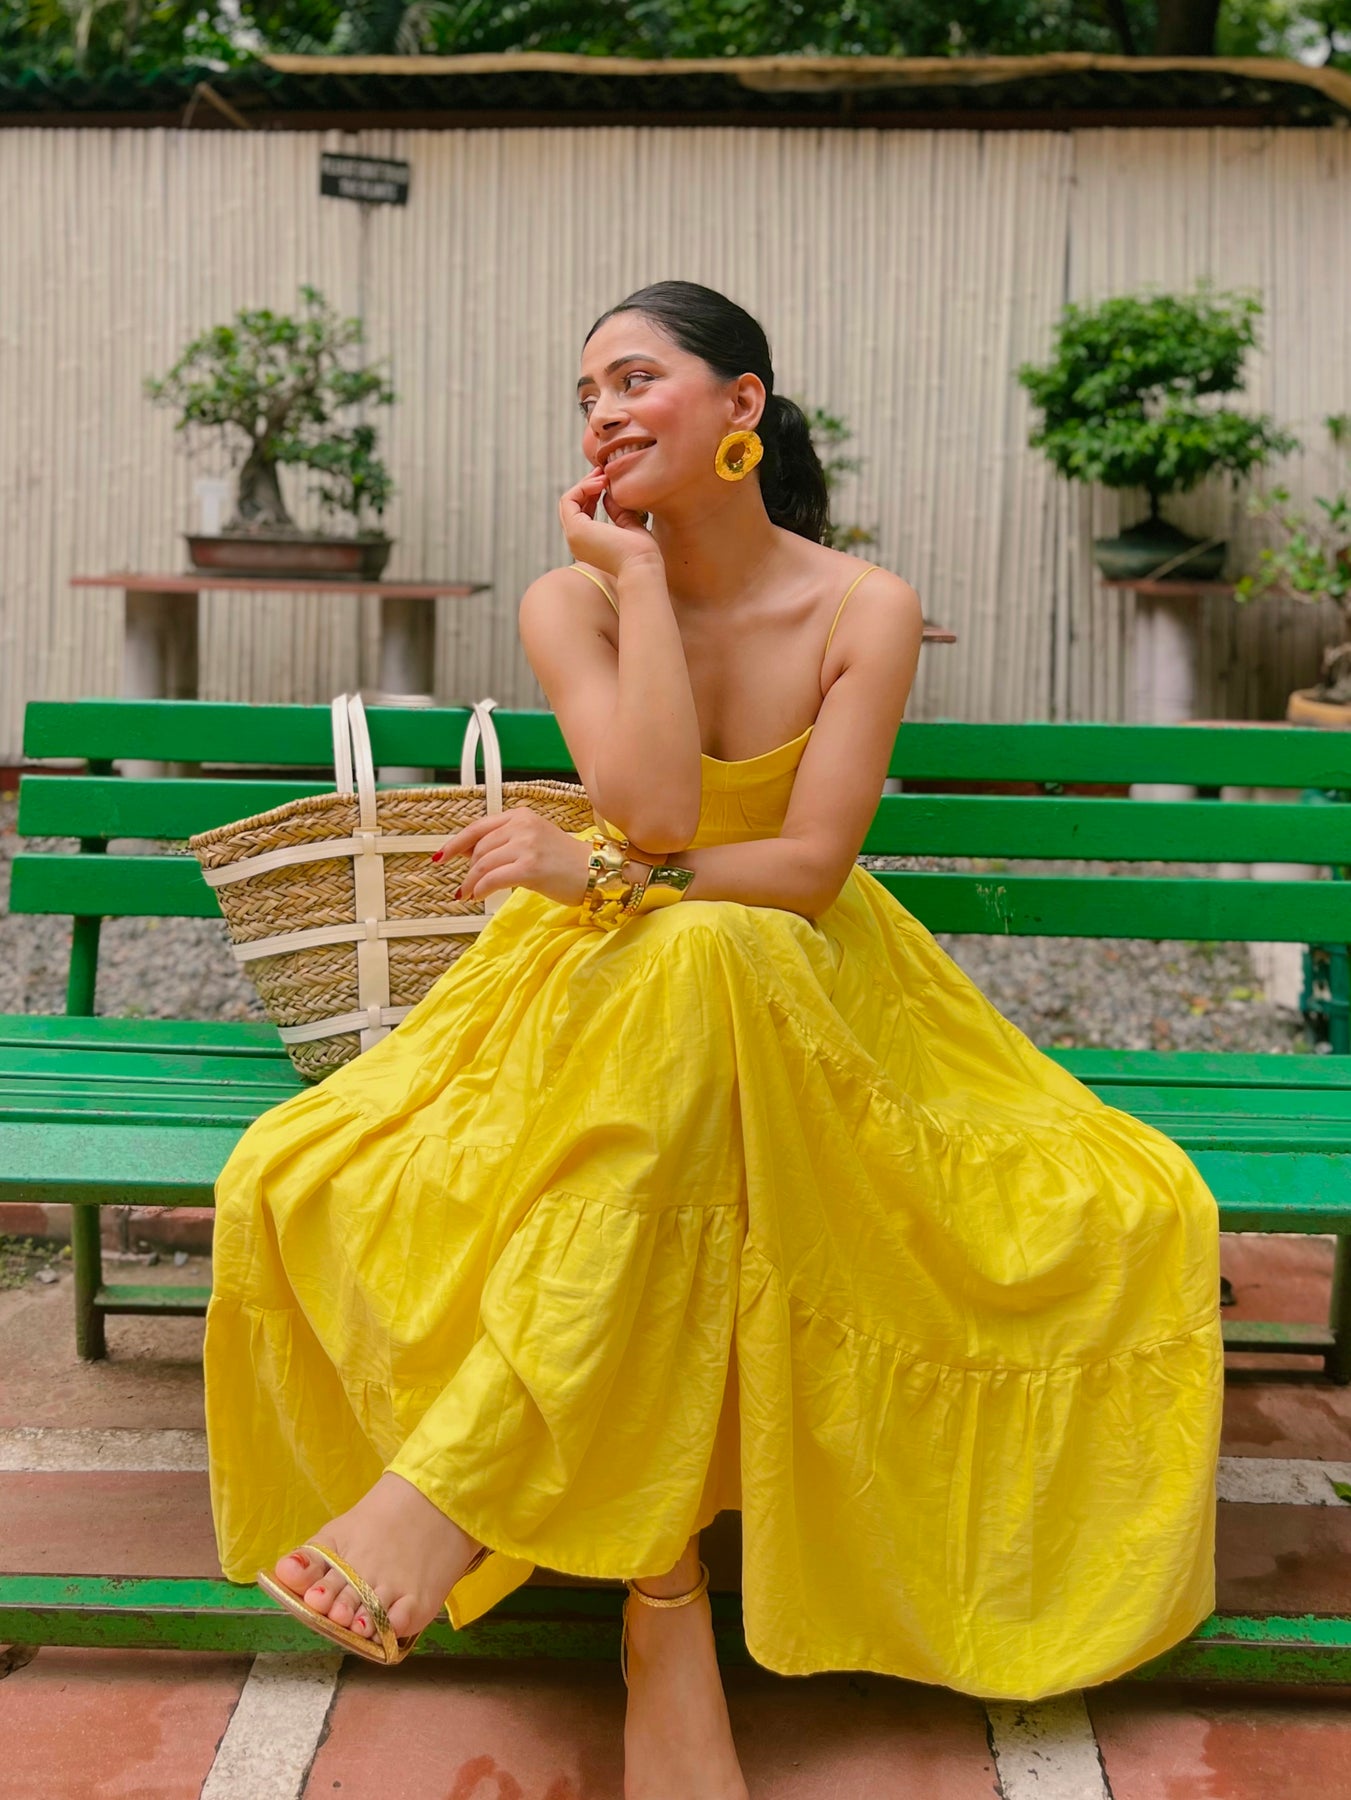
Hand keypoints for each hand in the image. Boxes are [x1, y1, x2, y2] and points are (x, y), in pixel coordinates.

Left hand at [432, 807, 592, 905]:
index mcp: (521, 816)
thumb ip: (504, 843)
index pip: (478, 827)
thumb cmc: (567, 863)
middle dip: (467, 871)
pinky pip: (492, 879)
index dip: (455, 843)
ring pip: (482, 865)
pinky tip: (479, 897)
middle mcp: (522, 826)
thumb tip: (469, 855)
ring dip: (471, 883)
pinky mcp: (530, 867)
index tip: (441, 856)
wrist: (596, 873)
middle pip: (478, 849)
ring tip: (469, 895)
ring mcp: (526, 845)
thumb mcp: (533, 842)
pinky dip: (480, 889)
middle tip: (465, 887)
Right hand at [558, 463, 663, 580]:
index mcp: (589, 544)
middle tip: (603, 472)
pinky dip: (582, 488)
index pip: (581, 513)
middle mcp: (577, 542)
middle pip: (573, 506)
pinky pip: (569, 500)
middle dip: (587, 485)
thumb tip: (608, 495)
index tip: (608, 481)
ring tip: (604, 476)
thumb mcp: (630, 526)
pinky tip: (600, 483)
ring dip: (585, 484)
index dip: (591, 493)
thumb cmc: (642, 553)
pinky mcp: (575, 530)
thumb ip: (617, 512)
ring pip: (569, 501)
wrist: (642, 567)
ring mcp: (573, 537)